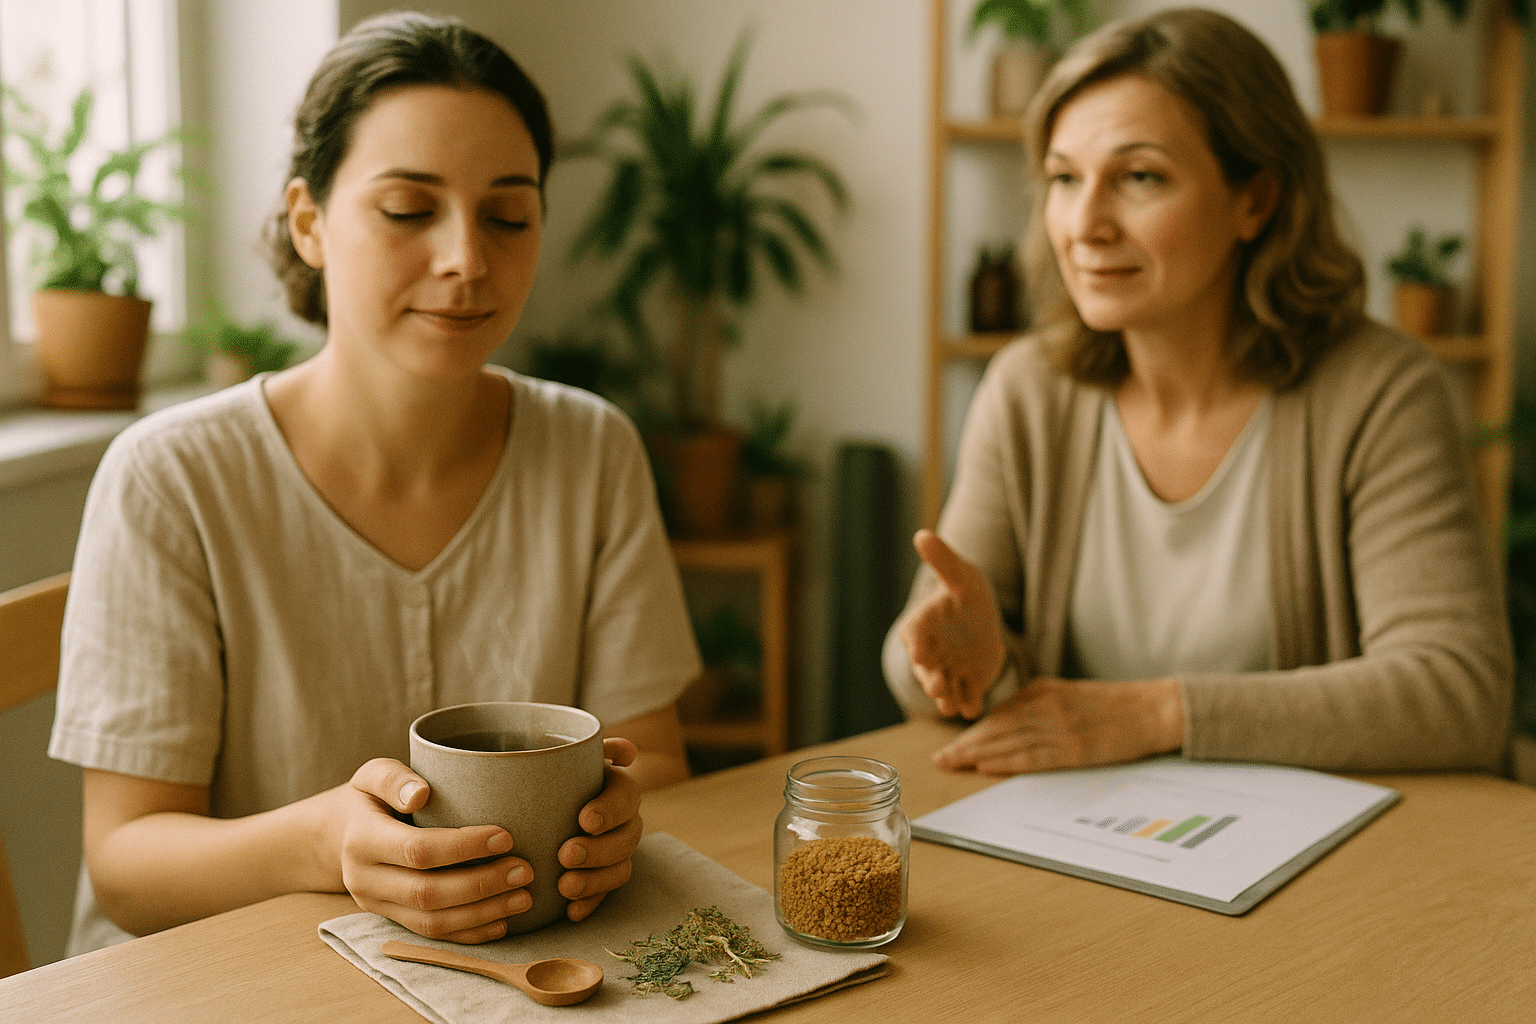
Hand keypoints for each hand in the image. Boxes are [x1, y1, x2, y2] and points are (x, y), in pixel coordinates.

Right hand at [334, 758, 532, 942]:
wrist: (336, 836)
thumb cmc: (367, 798)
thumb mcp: (371, 775)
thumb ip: (393, 778)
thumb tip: (420, 793)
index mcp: (362, 840)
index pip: (418, 850)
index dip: (464, 847)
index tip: (506, 837)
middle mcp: (365, 879)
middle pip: (427, 893)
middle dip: (482, 885)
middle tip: (525, 870)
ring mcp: (377, 906)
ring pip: (431, 922)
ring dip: (482, 914)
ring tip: (523, 898)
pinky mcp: (391, 921)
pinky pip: (431, 936)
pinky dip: (468, 934)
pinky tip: (502, 923)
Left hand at [556, 737, 643, 921]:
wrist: (538, 800)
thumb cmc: (551, 774)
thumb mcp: (562, 757)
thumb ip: (586, 747)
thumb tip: (626, 751)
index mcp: (618, 787)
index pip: (626, 796)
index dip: (610, 810)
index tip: (584, 819)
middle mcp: (624, 820)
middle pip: (627, 838)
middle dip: (599, 850)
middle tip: (566, 855)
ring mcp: (615, 851)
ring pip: (621, 868)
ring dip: (596, 880)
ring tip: (565, 886)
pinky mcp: (601, 877)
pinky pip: (604, 895)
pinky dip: (590, 904)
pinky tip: (570, 912)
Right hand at [897, 529, 1006, 718]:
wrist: (984, 622)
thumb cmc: (967, 595)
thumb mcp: (961, 576)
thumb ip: (943, 561)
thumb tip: (923, 534)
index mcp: (921, 626)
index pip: (914, 635)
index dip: (916, 644)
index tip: (919, 653)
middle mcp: (929, 653)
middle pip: (925, 668)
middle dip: (929, 679)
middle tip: (935, 687)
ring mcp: (946, 671)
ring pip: (943, 688)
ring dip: (945, 697)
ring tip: (950, 706)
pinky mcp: (966, 685)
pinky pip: (965, 697)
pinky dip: (968, 704)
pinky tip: (972, 710)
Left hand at [933, 677, 1184, 774]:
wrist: (1151, 709)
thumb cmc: (1110, 705)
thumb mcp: (1067, 694)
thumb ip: (1036, 706)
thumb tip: (1004, 724)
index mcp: (1042, 691)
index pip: (998, 714)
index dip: (972, 732)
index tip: (951, 744)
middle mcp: (1046, 706)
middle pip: (996, 728)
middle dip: (965, 744)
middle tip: (939, 759)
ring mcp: (1060, 727)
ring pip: (1009, 742)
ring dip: (977, 755)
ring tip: (953, 766)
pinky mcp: (1076, 748)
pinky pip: (1034, 756)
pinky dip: (1007, 762)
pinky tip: (986, 767)